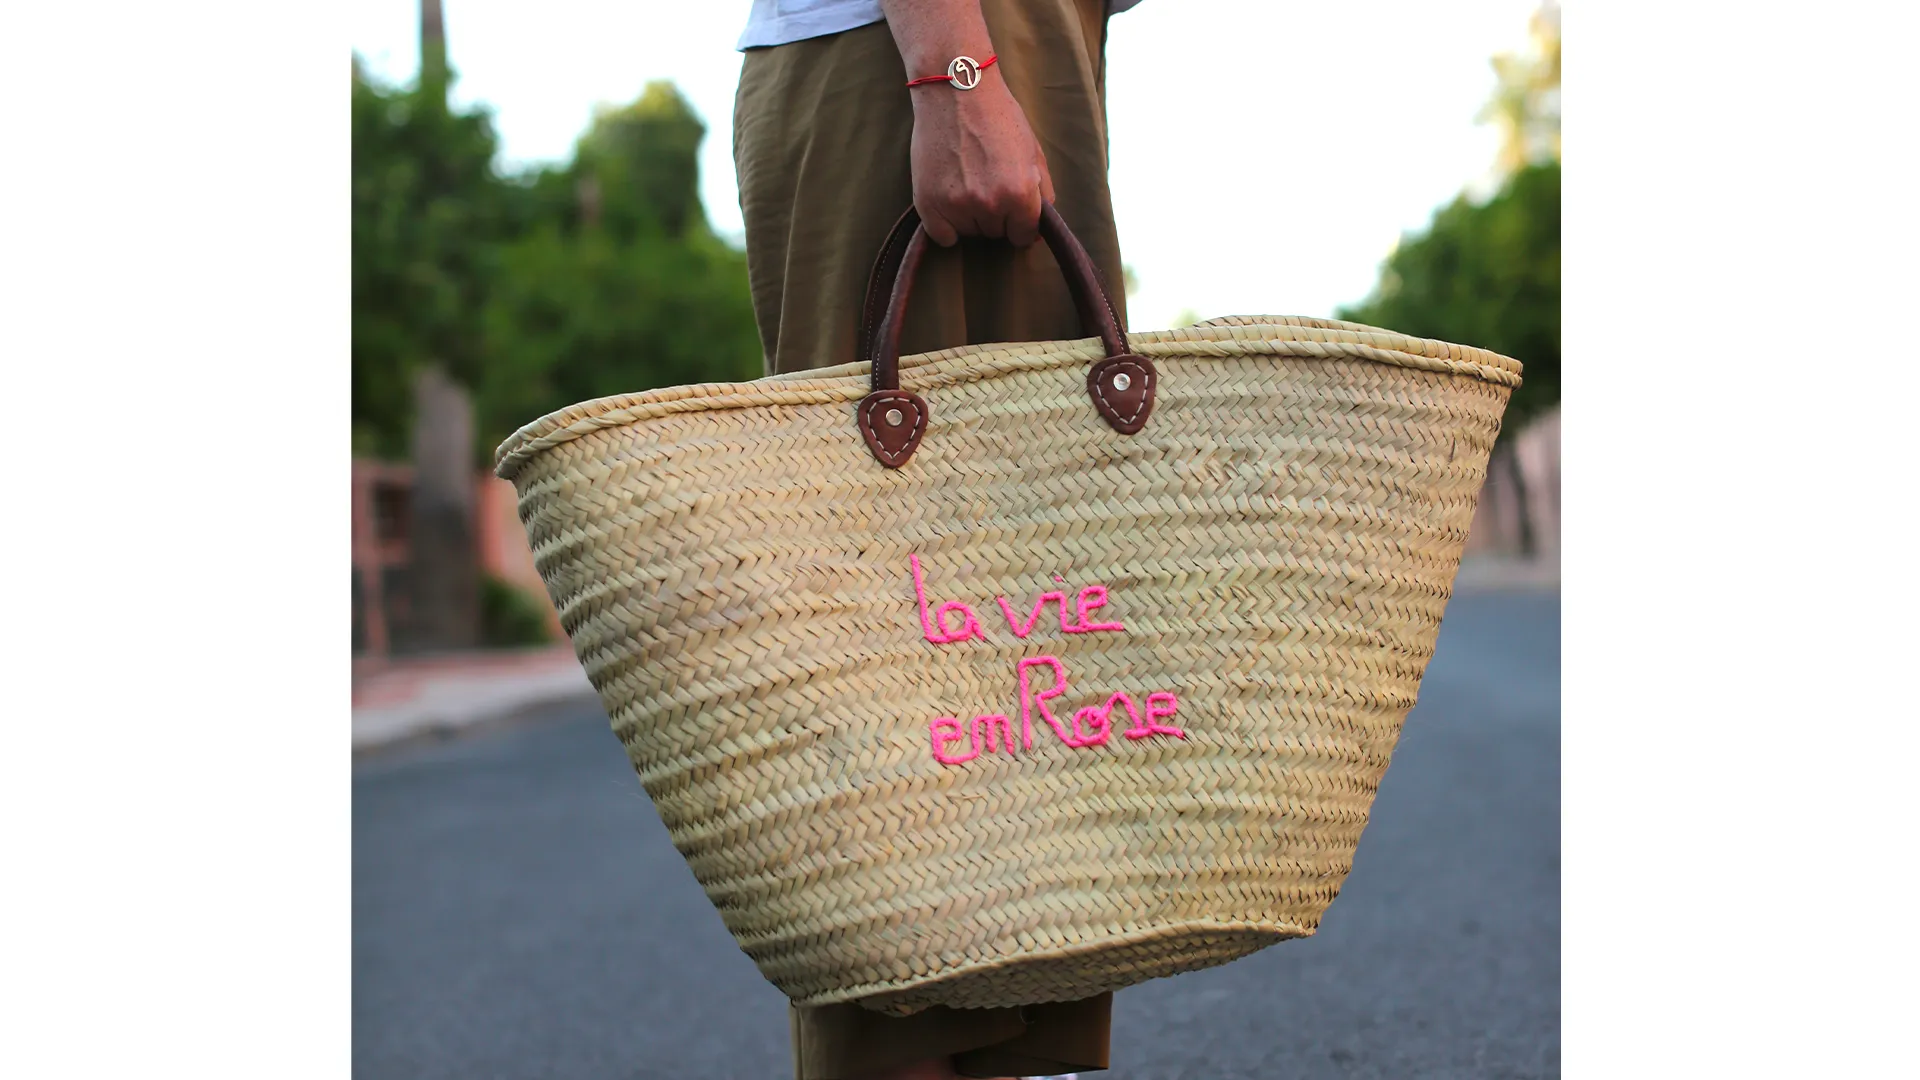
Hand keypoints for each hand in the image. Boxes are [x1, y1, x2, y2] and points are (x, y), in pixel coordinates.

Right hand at [880, 0, 1055, 247]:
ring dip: (969, 216)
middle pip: (995, 234)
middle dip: (994, 214)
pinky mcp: (928, 204)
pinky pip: (943, 237)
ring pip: (969, 232)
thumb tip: (1037, 229)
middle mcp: (990, 205)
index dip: (1019, 221)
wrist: (956, 90)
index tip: (1011, 205)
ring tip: (965, 179)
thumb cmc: (999, 117)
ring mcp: (956, 206)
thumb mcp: (1033, 153)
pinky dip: (946, 225)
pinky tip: (948, 197)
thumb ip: (1042, 194)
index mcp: (1020, 194)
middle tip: (984, 179)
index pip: (1024, 236)